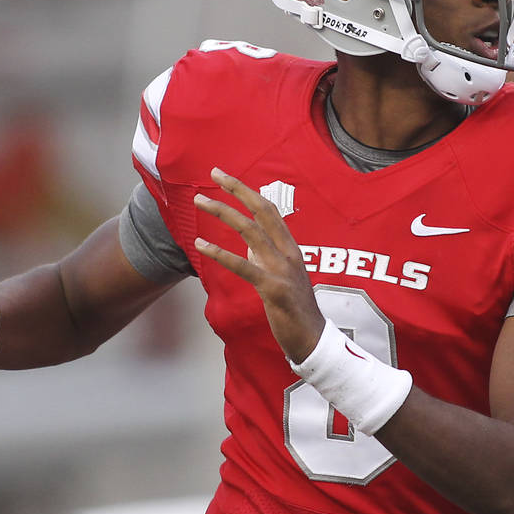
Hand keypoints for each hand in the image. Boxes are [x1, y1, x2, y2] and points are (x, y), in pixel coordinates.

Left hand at [194, 168, 324, 363]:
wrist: (314, 340)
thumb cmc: (296, 311)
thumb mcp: (283, 278)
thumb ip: (267, 259)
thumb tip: (249, 245)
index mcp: (292, 249)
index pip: (270, 210)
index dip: (248, 191)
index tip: (227, 178)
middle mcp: (289, 254)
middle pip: (262, 211)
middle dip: (237, 189)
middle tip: (214, 173)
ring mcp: (282, 270)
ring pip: (250, 231)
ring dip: (223, 212)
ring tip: (199, 202)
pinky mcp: (273, 289)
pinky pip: (243, 267)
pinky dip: (220, 253)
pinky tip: (201, 244)